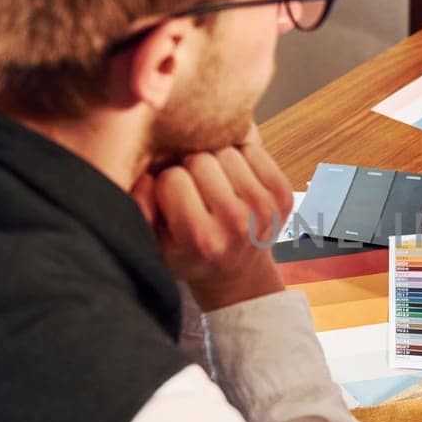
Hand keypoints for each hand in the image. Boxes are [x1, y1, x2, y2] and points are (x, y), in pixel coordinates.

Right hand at [131, 126, 292, 310]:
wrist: (236, 272)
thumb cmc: (188, 254)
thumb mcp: (153, 242)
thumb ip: (138, 207)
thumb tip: (146, 174)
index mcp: (201, 239)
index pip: (172, 179)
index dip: (165, 183)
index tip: (171, 198)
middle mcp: (236, 224)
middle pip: (200, 160)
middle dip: (190, 169)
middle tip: (193, 188)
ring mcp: (264, 209)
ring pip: (227, 150)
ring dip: (215, 161)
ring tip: (213, 185)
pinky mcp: (283, 195)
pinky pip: (254, 149)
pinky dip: (241, 157)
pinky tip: (234, 180)